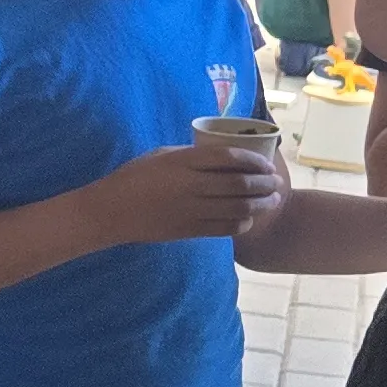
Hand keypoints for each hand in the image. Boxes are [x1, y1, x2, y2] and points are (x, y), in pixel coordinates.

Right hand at [94, 141, 284, 244]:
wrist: (109, 212)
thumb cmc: (133, 178)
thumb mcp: (160, 156)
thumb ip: (192, 156)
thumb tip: (223, 157)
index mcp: (183, 162)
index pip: (229, 158)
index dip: (253, 161)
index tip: (266, 164)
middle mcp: (190, 185)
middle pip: (239, 183)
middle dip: (264, 183)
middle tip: (277, 183)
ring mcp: (190, 209)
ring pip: (238, 207)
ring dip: (261, 204)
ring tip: (272, 201)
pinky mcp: (188, 230)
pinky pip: (224, 228)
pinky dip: (242, 223)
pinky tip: (248, 219)